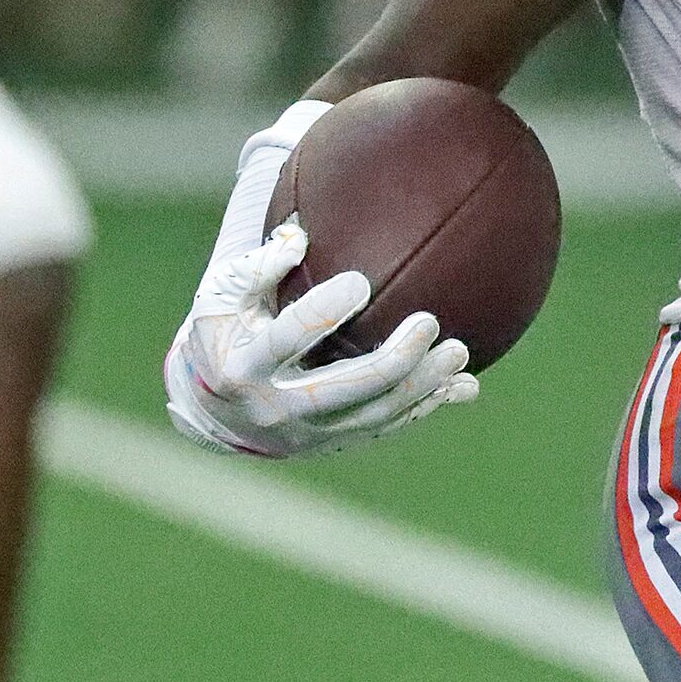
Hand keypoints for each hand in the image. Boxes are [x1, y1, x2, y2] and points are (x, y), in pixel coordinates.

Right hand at [164, 218, 476, 458]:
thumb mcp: (221, 297)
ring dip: (421, 386)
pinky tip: (463, 387)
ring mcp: (308, 434)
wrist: (216, 411)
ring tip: (459, 351)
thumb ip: (256, 266)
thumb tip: (300, 239)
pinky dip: (426, 408)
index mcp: (243, 369)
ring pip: (374, 415)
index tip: (360, 282)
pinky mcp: (335, 442)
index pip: (286, 341)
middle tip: (429, 322)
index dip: (322, 313)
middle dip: (392, 360)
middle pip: (342, 389)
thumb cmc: (223, 335)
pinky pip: (387, 427)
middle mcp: (276, 409)